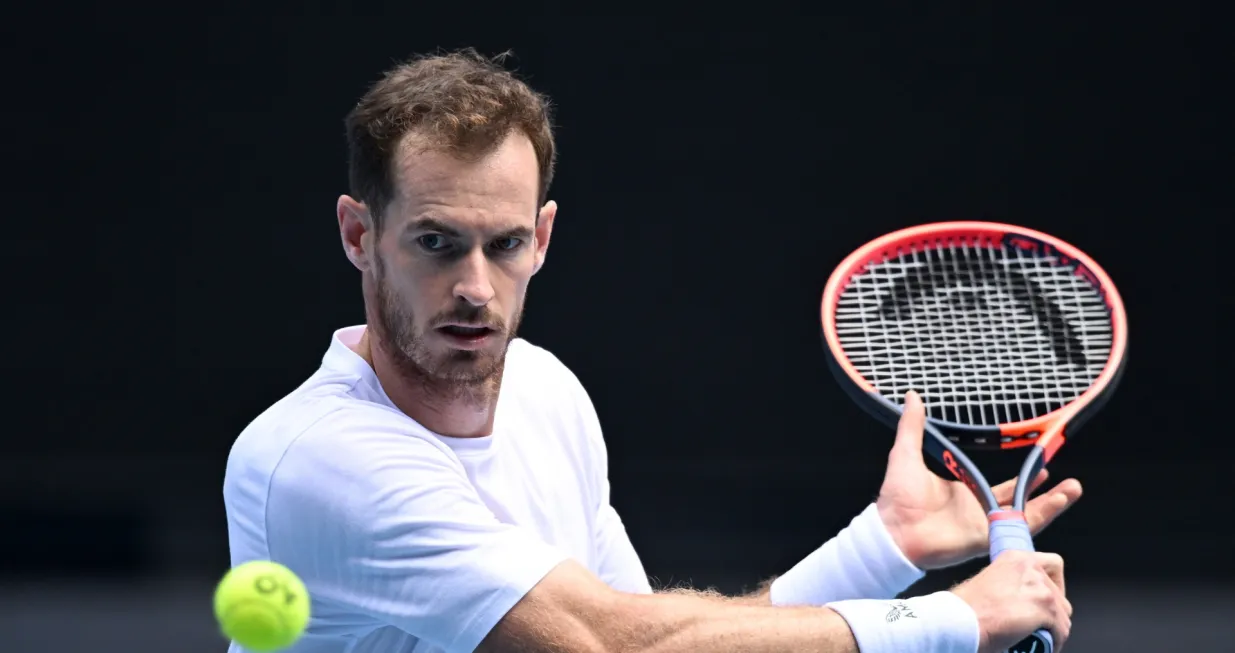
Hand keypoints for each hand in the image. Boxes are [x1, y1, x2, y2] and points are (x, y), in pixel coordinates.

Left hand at [876, 391, 1083, 568]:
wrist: (892, 528)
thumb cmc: (897, 496)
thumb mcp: (906, 453)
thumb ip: (913, 426)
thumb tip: (912, 397)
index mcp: (964, 493)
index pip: (1000, 487)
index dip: (1021, 480)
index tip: (1041, 464)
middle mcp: (978, 510)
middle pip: (1021, 501)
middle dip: (1046, 492)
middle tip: (1070, 481)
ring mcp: (984, 525)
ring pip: (1026, 515)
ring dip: (1051, 503)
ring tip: (1073, 489)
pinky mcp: (985, 537)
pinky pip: (1016, 528)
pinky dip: (1038, 516)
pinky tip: (1057, 503)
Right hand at [951, 550, 1071, 652]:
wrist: (960, 621)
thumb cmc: (966, 608)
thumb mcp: (990, 580)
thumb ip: (1012, 582)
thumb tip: (1024, 599)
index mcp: (1016, 557)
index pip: (1054, 564)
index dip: (1054, 585)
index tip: (1045, 598)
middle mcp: (1031, 567)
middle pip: (1060, 595)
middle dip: (1052, 612)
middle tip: (1038, 625)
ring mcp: (1040, 588)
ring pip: (1063, 615)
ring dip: (1054, 629)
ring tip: (1039, 638)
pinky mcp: (1046, 609)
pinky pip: (1061, 631)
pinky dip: (1055, 641)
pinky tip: (1043, 646)